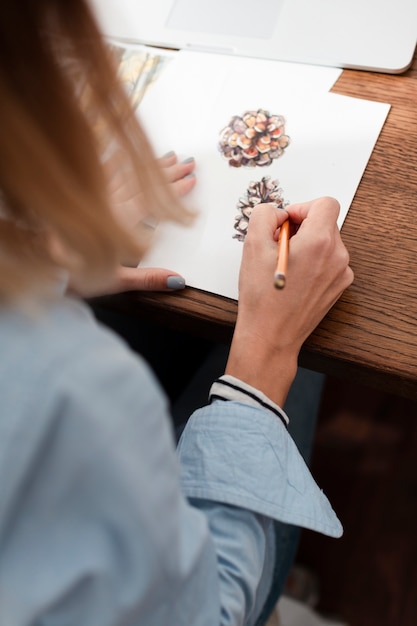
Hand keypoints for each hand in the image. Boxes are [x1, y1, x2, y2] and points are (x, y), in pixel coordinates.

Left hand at [72, 151, 195, 297]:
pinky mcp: (82, 189)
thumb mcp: (114, 280)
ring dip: (150, 164)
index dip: (176, 190)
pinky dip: (118, 159)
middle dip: (170, 172)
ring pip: (129, 173)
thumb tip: (176, 279)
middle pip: (146, 182)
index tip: (192, 179)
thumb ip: (147, 278)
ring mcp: (96, 193)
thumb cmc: (71, 272)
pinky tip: (126, 152)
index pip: (156, 201)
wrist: (40, 260)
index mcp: (122, 223)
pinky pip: (104, 169)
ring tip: (169, 155)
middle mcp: (110, 203)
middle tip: (189, 161)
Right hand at [226, 197, 353, 405]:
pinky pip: (328, 262)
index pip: (325, 203)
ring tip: (284, 266)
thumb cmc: (262, 298)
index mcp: (320, 241)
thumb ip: (264, 215)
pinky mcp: (338, 288)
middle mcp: (337, 256)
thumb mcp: (253, 246)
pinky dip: (313, 263)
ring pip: (327, 243)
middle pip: (325, 223)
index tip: (287, 222)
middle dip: (301, 228)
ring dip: (306, 245)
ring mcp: (341, 274)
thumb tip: (277, 213)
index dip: (302, 207)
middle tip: (277, 246)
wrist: (271, 337)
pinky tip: (293, 279)